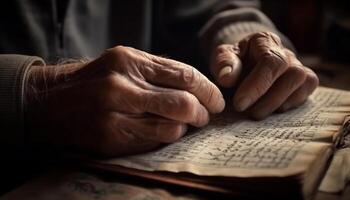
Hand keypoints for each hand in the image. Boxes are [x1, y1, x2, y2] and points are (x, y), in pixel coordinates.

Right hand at [26, 46, 223, 156]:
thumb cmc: (97, 80)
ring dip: (185, 128)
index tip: (217, 101)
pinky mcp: (110, 139)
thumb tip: (198, 86)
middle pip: (183, 103)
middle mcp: (122, 87)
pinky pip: (154, 142)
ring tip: (184, 124)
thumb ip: (160, 70)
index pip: (184, 76)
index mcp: (130, 61)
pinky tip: (163, 130)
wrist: (53, 102)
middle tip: (206, 116)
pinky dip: (166, 137)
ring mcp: (114, 115)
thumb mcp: (125, 62)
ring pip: (172, 127)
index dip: (209, 90)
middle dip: (203, 113)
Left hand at [210, 32, 318, 118]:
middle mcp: (286, 52)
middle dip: (269, 98)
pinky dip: (290, 105)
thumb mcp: (221, 58)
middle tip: (247, 112)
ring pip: (303, 83)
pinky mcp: (305, 81)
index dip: (257, 85)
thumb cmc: (233, 62)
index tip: (240, 103)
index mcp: (264, 41)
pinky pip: (306, 92)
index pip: (271, 61)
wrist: (244, 65)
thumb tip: (227, 78)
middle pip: (293, 74)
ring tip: (256, 112)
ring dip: (278, 103)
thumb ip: (223, 64)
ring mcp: (298, 66)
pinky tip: (271, 110)